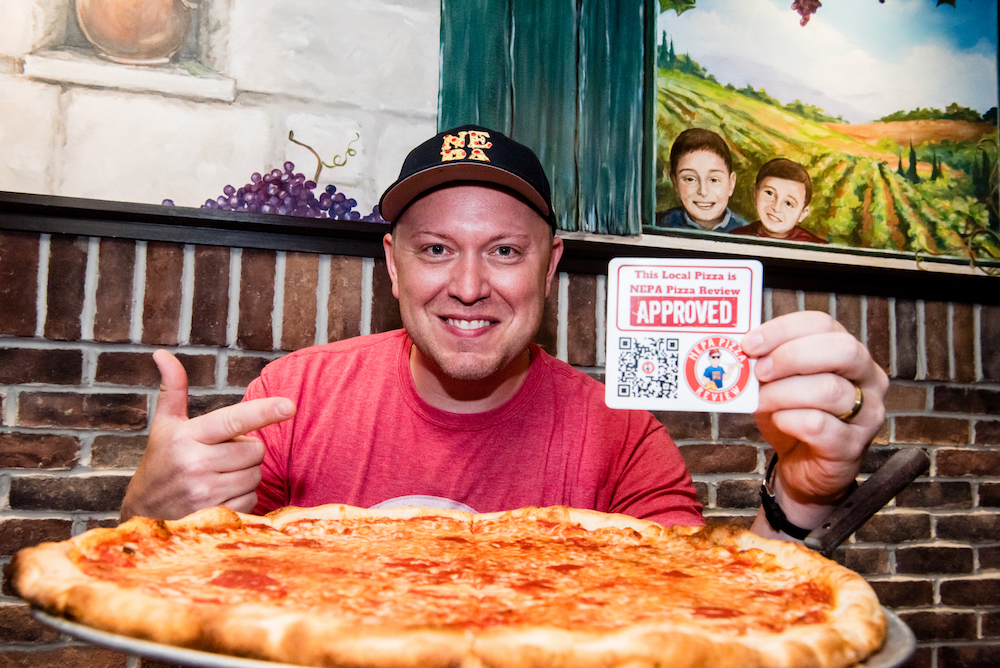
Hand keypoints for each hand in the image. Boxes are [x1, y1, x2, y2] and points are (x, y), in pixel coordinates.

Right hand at [120, 350, 295, 521]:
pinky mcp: (215, 516)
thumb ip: (173, 390)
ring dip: (246, 474)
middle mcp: (195, 463)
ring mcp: (205, 492)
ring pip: (256, 476)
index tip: (290, 406)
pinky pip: (251, 500)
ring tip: (217, 476)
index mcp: (187, 436)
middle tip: (220, 456)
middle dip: (246, 452)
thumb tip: (162, 353)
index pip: (233, 420)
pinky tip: (219, 497)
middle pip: (255, 450)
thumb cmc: (160, 463)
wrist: (143, 514)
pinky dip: (242, 498)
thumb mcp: (165, 426)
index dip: (264, 412)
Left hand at [740, 311, 887, 535]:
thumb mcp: (776, 383)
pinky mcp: (852, 446)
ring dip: (783, 393)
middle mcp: (868, 379)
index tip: (750, 343)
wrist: (803, 469)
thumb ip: (766, 362)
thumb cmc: (792, 417)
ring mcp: (867, 414)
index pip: (822, 323)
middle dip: (791, 356)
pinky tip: (778, 420)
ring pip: (829, 389)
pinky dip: (790, 420)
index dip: (783, 329)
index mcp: (848, 353)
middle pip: (841, 350)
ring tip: (763, 400)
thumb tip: (738, 347)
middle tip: (759, 371)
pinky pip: (820, 426)